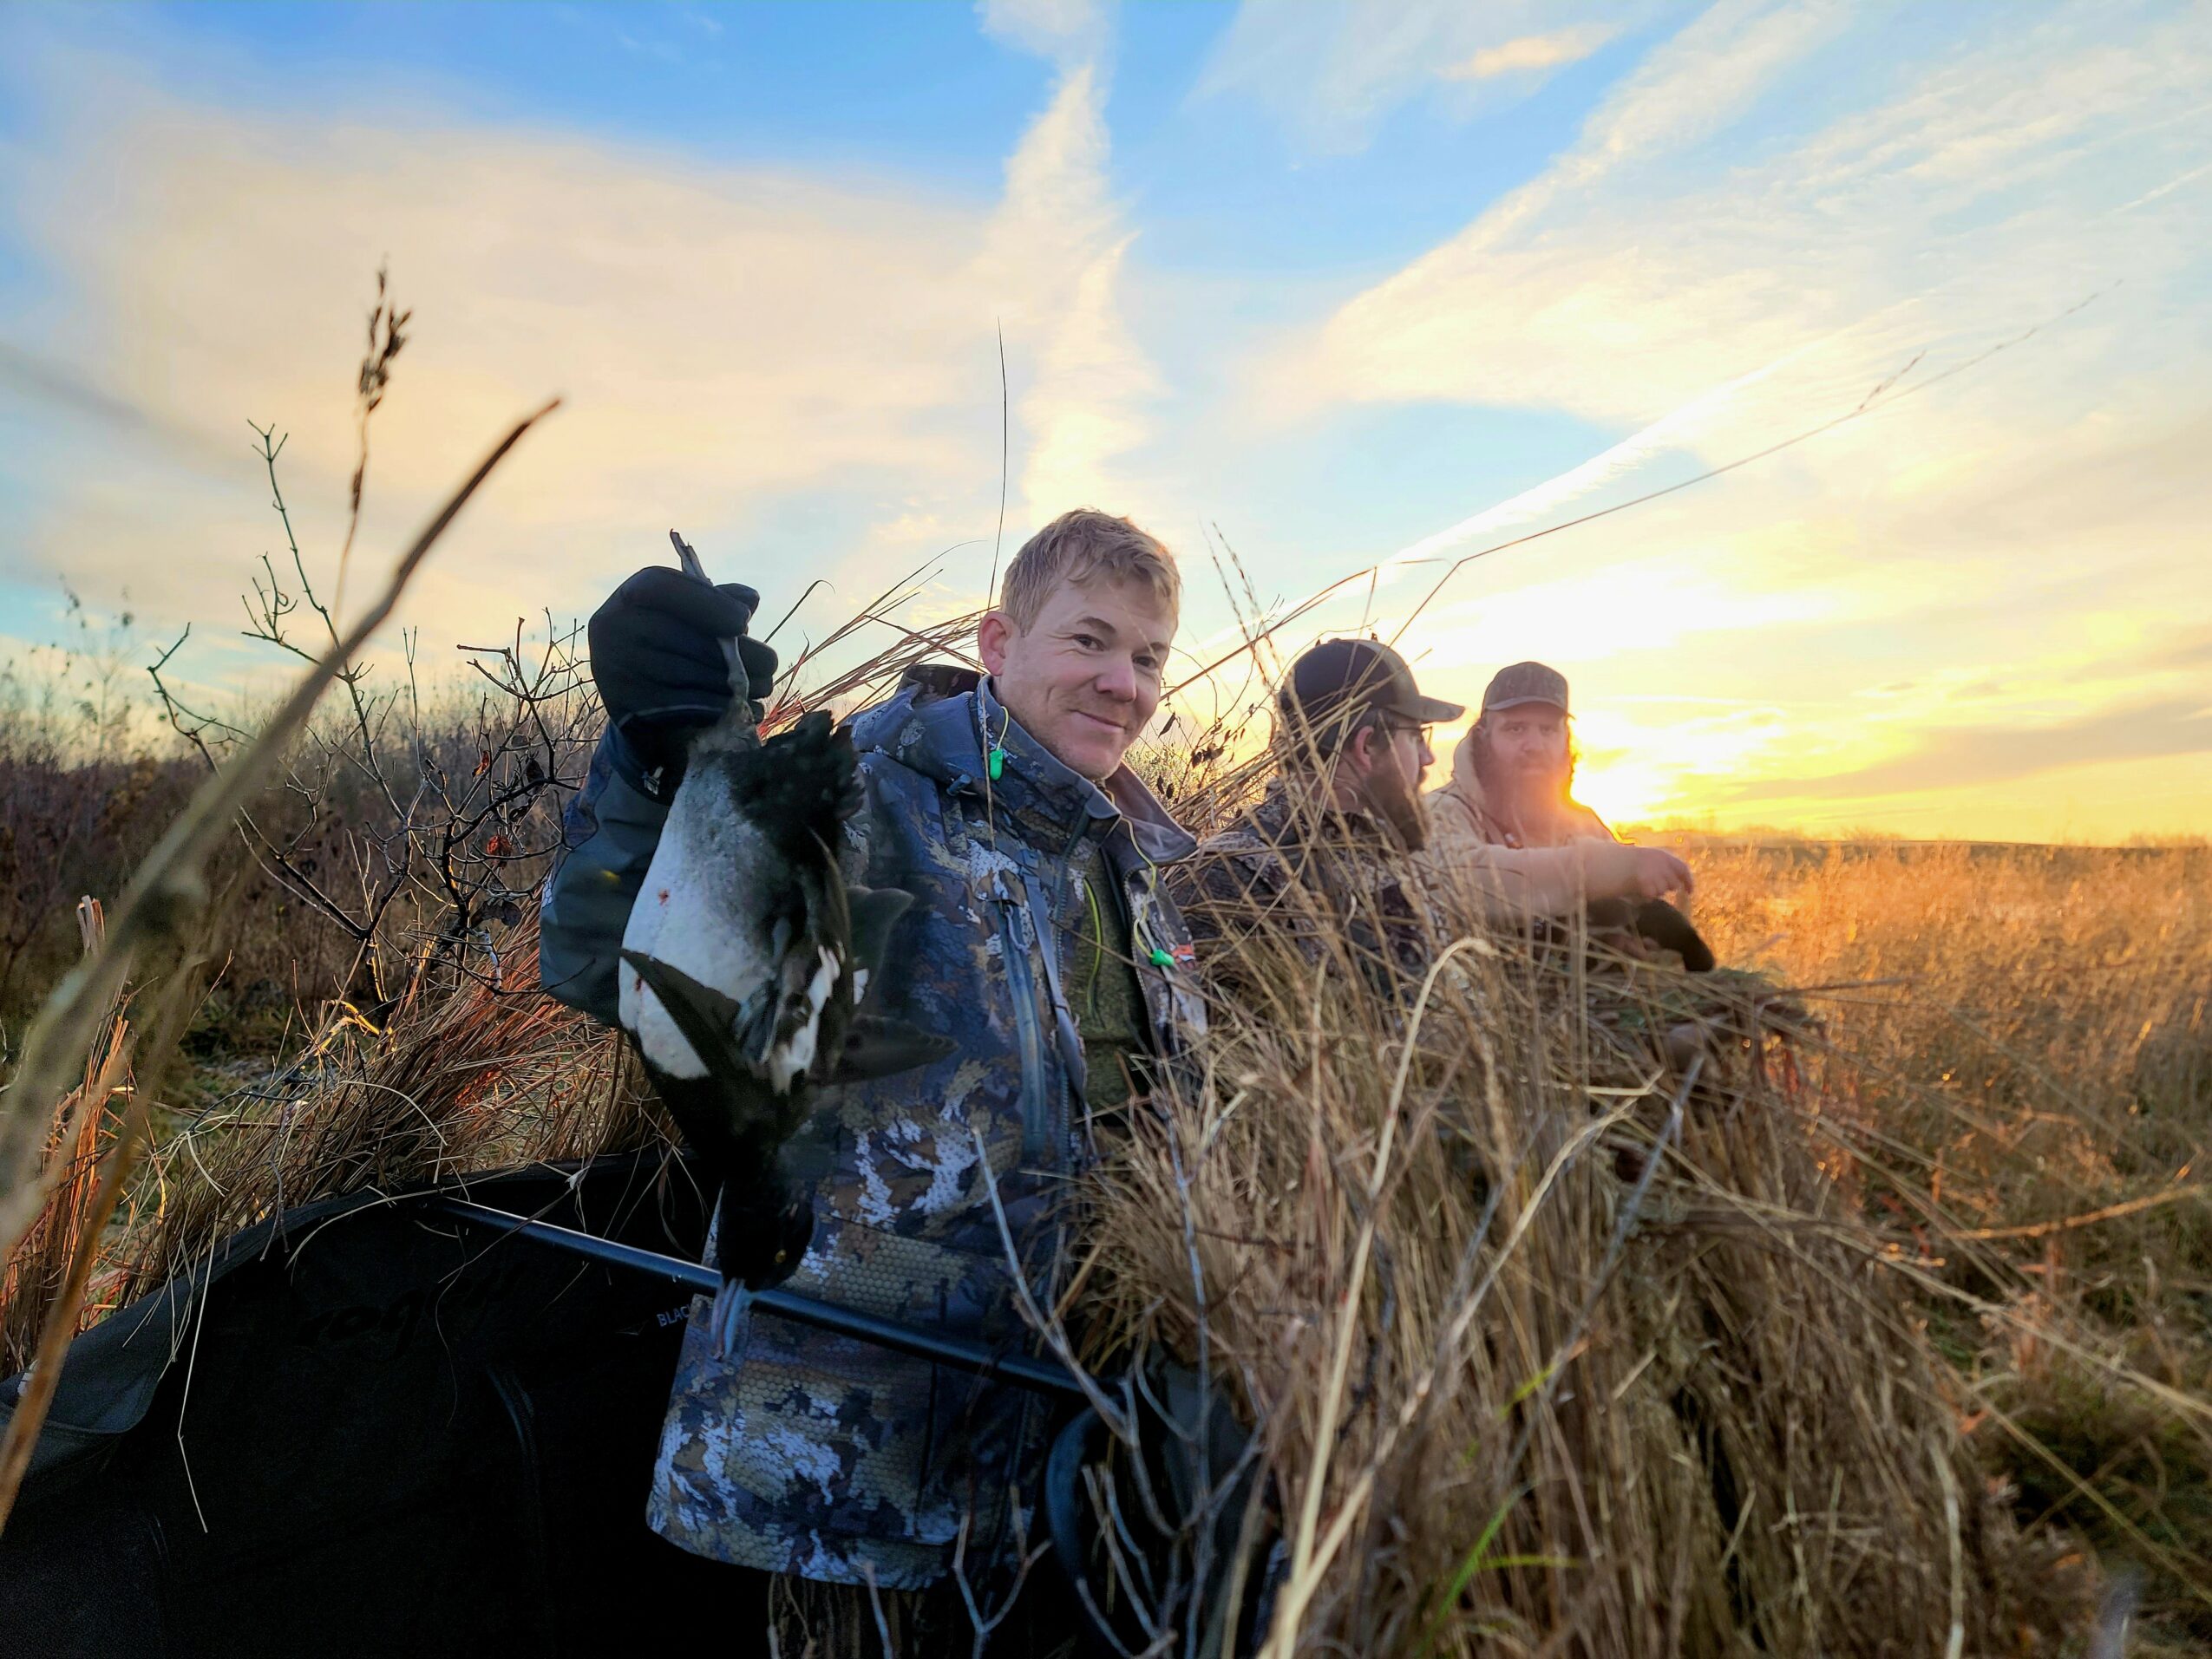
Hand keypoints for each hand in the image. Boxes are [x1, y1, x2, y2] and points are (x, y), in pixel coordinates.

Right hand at [589, 565, 778, 773]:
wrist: (642, 707)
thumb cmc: (675, 649)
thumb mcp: (690, 619)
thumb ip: (717, 602)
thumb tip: (750, 600)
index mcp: (628, 597)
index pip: (660, 586)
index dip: (706, 602)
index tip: (745, 622)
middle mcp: (611, 629)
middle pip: (679, 635)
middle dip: (734, 653)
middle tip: (769, 664)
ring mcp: (614, 670)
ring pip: (684, 674)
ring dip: (732, 684)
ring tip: (761, 687)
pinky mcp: (625, 709)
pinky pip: (681, 707)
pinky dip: (719, 708)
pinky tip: (744, 709)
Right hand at [1626, 847, 1693, 900]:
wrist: (1613, 863)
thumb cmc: (1630, 860)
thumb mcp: (1650, 857)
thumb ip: (1665, 866)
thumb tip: (1678, 882)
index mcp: (1664, 856)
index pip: (1683, 869)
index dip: (1688, 881)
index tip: (1689, 892)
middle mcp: (1662, 866)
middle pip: (1673, 884)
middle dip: (1667, 887)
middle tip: (1655, 884)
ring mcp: (1654, 876)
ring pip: (1662, 891)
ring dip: (1655, 891)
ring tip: (1643, 884)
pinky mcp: (1647, 886)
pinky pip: (1651, 896)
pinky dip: (1646, 895)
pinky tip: (1638, 889)